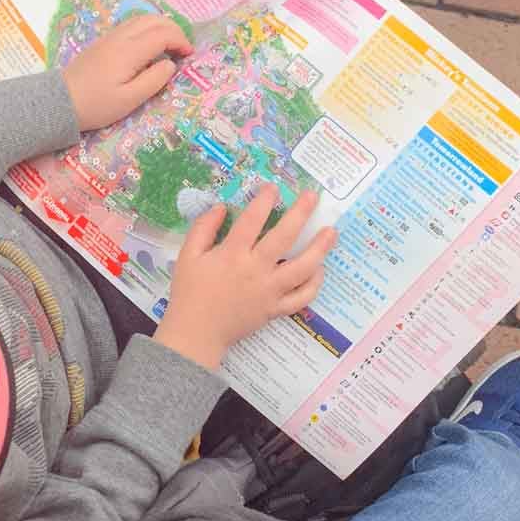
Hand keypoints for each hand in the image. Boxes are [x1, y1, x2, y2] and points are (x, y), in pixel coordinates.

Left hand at [62, 15, 191, 131]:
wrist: (61, 101)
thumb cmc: (97, 104)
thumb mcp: (130, 100)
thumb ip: (154, 81)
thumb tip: (170, 64)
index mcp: (129, 51)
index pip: (163, 34)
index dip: (181, 41)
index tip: (189, 55)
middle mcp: (121, 37)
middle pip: (154, 20)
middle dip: (174, 30)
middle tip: (183, 49)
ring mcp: (111, 37)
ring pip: (142, 19)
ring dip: (161, 26)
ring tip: (170, 45)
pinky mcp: (104, 41)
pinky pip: (131, 25)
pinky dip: (148, 28)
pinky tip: (150, 44)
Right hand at [153, 184, 335, 370]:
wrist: (196, 333)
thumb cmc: (190, 292)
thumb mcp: (187, 255)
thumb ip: (203, 228)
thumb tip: (222, 207)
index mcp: (232, 254)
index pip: (253, 220)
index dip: (264, 200)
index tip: (273, 188)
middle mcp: (255, 270)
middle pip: (284, 237)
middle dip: (301, 214)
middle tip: (313, 196)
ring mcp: (269, 291)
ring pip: (302, 268)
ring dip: (320, 248)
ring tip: (331, 232)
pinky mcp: (275, 309)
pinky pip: (301, 297)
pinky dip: (314, 284)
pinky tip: (319, 269)